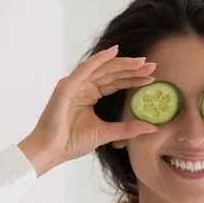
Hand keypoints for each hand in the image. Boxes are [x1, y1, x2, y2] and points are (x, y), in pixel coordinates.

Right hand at [18, 45, 157, 176]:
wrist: (51, 151)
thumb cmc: (72, 143)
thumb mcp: (107, 134)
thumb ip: (128, 129)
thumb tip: (152, 128)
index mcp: (90, 95)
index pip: (116, 83)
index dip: (133, 79)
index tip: (152, 77)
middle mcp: (83, 87)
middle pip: (112, 74)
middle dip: (132, 69)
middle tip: (152, 65)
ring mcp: (74, 85)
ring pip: (103, 69)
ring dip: (122, 63)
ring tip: (141, 61)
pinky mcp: (67, 86)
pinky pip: (86, 68)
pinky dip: (100, 59)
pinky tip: (115, 51)